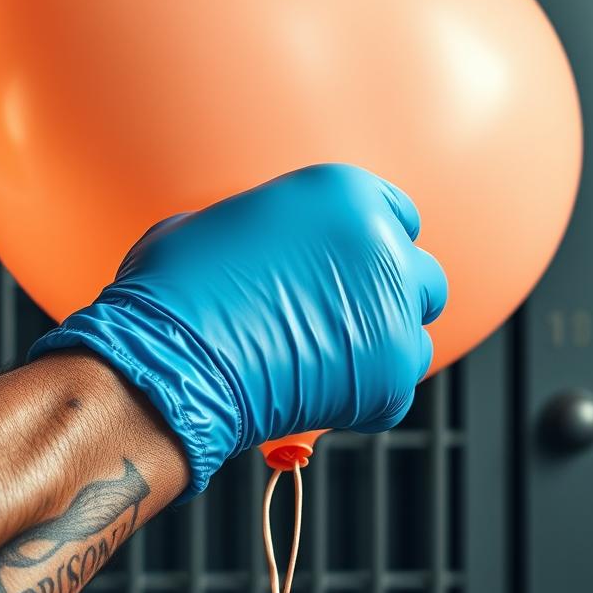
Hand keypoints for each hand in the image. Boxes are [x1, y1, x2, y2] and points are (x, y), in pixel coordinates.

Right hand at [29, 164, 446, 499]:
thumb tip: (267, 245)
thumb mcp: (221, 223)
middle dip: (392, 299)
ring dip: (383, 350)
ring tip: (328, 364)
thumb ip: (273, 230)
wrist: (171, 357)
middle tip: (347, 322)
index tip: (352, 271)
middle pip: (421, 277)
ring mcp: (392, 312)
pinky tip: (316, 394)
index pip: (400, 216)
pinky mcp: (391, 376)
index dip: (373, 246)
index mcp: (345, 193)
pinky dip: (364, 399)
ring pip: (416, 337)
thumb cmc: (177, 285)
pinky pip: (395, 392)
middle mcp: (382, 244)